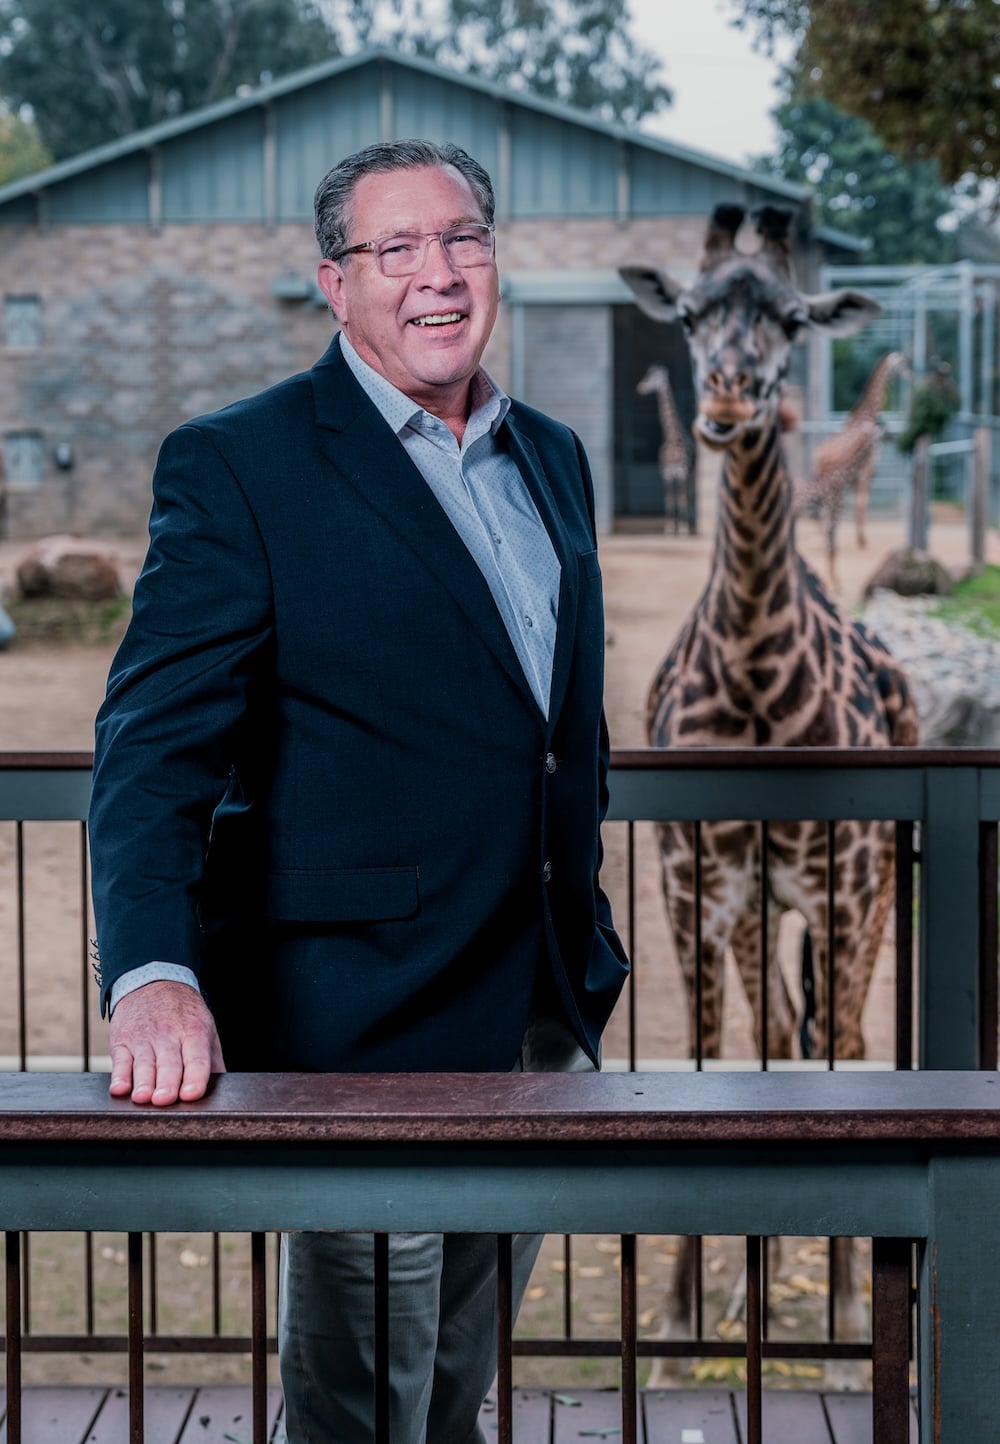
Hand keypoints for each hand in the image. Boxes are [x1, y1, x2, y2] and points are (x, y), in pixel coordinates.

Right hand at [109, 980, 225, 1105]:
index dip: (195, 1077)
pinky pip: (120, 1061)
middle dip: (167, 1083)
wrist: (153, 982)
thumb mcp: (205, 1029)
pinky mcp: (122, 1041)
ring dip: (143, 1082)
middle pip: (169, 1064)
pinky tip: (119, 1088)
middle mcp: (169, 1035)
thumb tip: (225, 1091)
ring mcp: (143, 1038)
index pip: (197, 1058)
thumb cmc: (183, 1015)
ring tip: (143, 1097)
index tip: (191, 1094)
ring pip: (144, 1064)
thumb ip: (214, 1062)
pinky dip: (119, 1075)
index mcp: (194, 1033)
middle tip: (165, 1099)